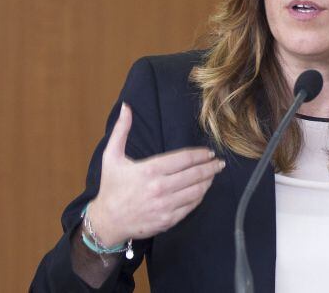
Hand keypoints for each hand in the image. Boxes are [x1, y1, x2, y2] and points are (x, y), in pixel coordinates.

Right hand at [87, 103, 224, 246]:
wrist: (108, 221)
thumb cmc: (112, 187)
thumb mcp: (111, 156)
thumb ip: (121, 130)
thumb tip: (126, 107)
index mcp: (149, 170)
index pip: (184, 159)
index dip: (201, 154)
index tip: (209, 152)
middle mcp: (160, 188)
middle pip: (195, 174)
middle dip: (211, 167)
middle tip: (220, 162)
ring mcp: (165, 205)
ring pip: (197, 190)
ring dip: (208, 181)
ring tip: (213, 174)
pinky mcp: (168, 220)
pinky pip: (191, 206)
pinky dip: (200, 196)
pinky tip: (203, 189)